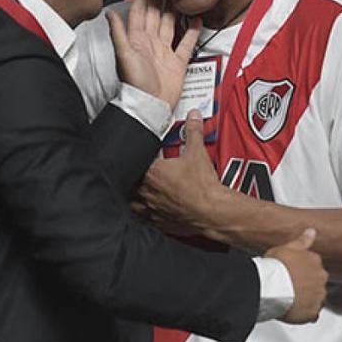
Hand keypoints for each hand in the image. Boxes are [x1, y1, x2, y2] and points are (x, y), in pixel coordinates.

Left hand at [107, 0, 200, 107]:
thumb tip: (109, 13)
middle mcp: (151, 43)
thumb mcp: (124, 54)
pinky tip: (196, 20)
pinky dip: (192, 31)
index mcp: (137, 40)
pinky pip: (186, 43)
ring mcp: (165, 52)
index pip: (139, 14)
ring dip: (174, 11)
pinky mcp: (177, 62)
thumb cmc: (135, 83)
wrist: (151, 104)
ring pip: (170, 25)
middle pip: (156, 16)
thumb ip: (118, 32)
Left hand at [134, 110, 223, 236]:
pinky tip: (150, 209)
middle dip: (135, 177)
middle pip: (130, 183)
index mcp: (151, 173)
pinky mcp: (158, 223)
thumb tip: (193, 118)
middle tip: (145, 174)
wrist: (211, 212)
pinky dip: (145, 214)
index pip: (134, 162)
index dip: (137, 159)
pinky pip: (144, 218)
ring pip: (132, 203)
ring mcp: (150, 209)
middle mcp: (146, 192)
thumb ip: (193, 132)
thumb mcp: (198, 153)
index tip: (143, 156)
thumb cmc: (202, 188)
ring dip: (135, 197)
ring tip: (143, 191)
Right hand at [265, 228, 326, 323]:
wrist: (270, 286)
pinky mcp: (312, 312)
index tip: (293, 275)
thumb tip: (312, 231)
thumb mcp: (287, 247)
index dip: (303, 272)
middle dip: (307, 285)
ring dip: (307, 299)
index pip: (314, 267)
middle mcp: (321, 278)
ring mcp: (318, 296)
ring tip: (290, 300)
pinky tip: (294, 311)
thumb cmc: (275, 266)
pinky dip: (305, 314)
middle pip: (317, 283)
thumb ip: (302, 241)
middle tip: (290, 288)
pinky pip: (312, 314)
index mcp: (315, 261)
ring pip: (316, 298)